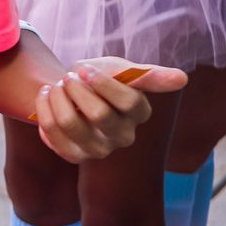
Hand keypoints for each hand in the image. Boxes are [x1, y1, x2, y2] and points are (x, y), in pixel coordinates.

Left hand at [34, 57, 187, 162]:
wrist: (72, 90)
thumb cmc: (103, 78)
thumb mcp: (123, 70)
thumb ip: (149, 75)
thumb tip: (182, 78)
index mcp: (140, 113)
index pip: (129, 102)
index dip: (103, 84)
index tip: (84, 70)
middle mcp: (124, 137)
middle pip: (99, 115)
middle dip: (75, 89)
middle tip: (67, 77)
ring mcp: (100, 150)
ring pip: (71, 124)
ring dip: (56, 98)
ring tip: (55, 86)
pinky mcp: (75, 156)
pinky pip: (51, 134)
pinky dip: (43, 111)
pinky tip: (46, 97)